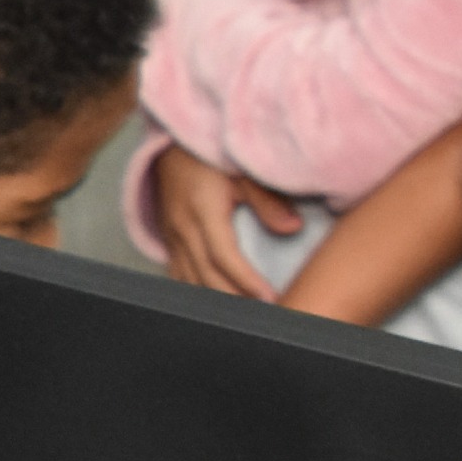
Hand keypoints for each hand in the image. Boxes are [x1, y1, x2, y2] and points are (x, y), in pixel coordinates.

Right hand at [154, 147, 301, 300]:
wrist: (173, 146)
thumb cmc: (213, 156)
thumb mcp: (244, 171)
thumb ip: (267, 201)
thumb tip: (292, 228)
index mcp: (202, 210)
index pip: (223, 255)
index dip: (245, 280)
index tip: (270, 297)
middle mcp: (182, 228)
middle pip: (206, 274)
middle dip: (235, 298)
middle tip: (266, 313)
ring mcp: (172, 236)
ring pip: (189, 280)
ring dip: (217, 299)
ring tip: (247, 313)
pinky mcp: (169, 240)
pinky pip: (178, 274)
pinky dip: (197, 291)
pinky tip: (217, 300)